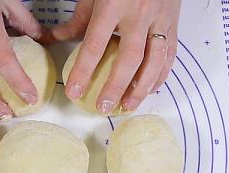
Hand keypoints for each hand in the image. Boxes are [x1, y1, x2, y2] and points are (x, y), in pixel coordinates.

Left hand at [51, 0, 180, 112]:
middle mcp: (139, 14)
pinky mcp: (174, 23)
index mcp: (113, 5)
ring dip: (141, 88)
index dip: (83, 71)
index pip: (95, 45)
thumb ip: (77, 19)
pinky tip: (151, 89)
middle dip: (115, 87)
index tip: (74, 92)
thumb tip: (55, 39)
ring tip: (127, 105)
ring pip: (154, 61)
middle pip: (128, 59)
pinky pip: (169, 54)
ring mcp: (160, 19)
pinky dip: (161, 74)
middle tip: (103, 107)